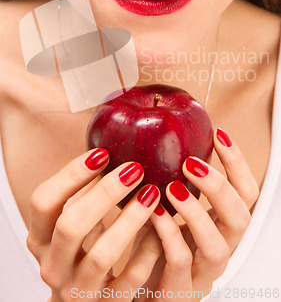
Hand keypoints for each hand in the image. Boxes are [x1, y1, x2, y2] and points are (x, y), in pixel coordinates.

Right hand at [26, 149, 162, 301]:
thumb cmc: (82, 250)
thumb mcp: (73, 221)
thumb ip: (83, 192)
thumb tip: (108, 147)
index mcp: (40, 238)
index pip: (43, 201)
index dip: (70, 175)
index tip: (102, 153)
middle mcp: (53, 265)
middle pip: (70, 225)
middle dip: (105, 194)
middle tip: (134, 169)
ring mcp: (78, 289)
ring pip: (102, 254)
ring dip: (130, 219)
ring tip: (152, 193)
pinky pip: (131, 279)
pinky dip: (149, 250)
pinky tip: (162, 226)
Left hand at [135, 128, 258, 300]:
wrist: (137, 292)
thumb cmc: (154, 246)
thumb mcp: (168, 210)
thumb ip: (172, 182)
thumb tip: (159, 138)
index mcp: (220, 226)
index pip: (245, 192)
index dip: (237, 163)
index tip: (218, 134)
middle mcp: (218, 248)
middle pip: (240, 217)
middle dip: (220, 186)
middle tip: (192, 163)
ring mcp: (201, 272)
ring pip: (216, 245)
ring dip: (196, 212)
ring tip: (173, 187)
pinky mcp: (178, 290)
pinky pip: (180, 262)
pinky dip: (169, 234)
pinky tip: (154, 213)